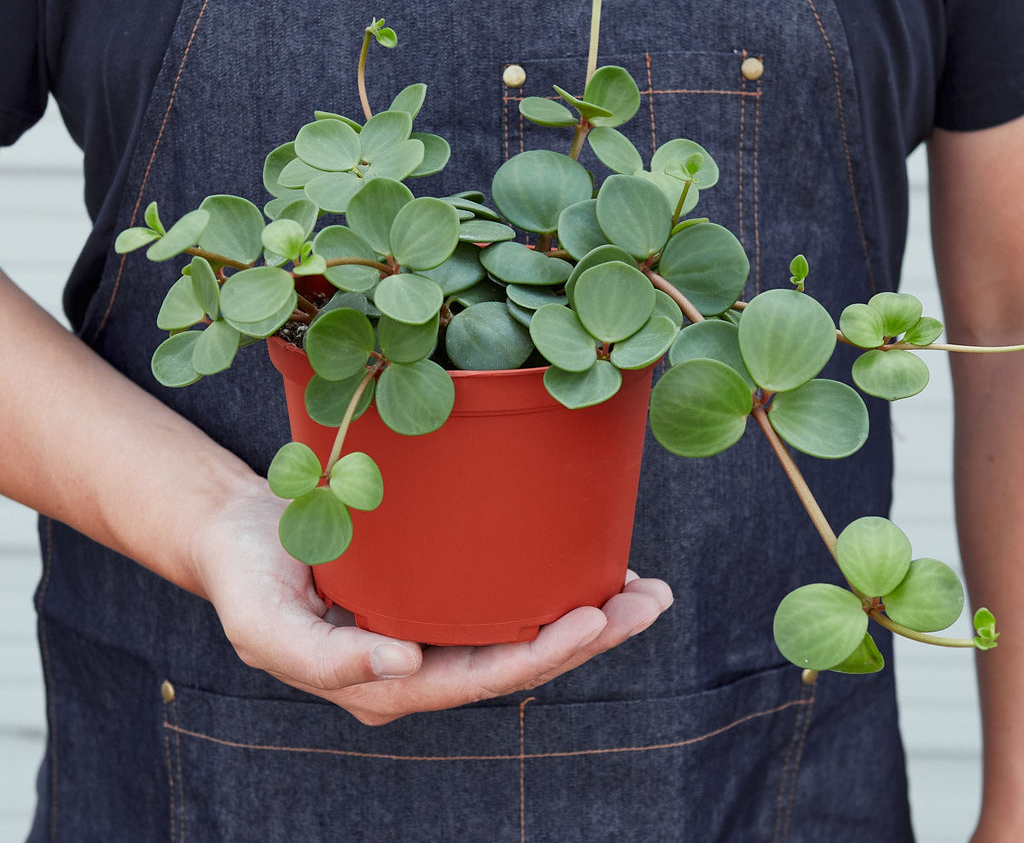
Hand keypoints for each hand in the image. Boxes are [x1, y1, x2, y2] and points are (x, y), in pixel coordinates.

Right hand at [191, 485, 672, 724]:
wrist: (240, 535)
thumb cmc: (248, 580)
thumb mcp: (266, 626)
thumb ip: (327, 658)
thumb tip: (405, 667)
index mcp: (387, 684)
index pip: (479, 680)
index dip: (540, 658)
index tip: (593, 620)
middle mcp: (421, 664)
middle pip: (519, 661)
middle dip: (589, 637)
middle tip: (648, 601)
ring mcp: (433, 629)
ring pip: (522, 632)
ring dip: (588, 615)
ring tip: (645, 589)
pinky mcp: (437, 593)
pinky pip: (504, 599)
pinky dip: (552, 586)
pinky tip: (592, 566)